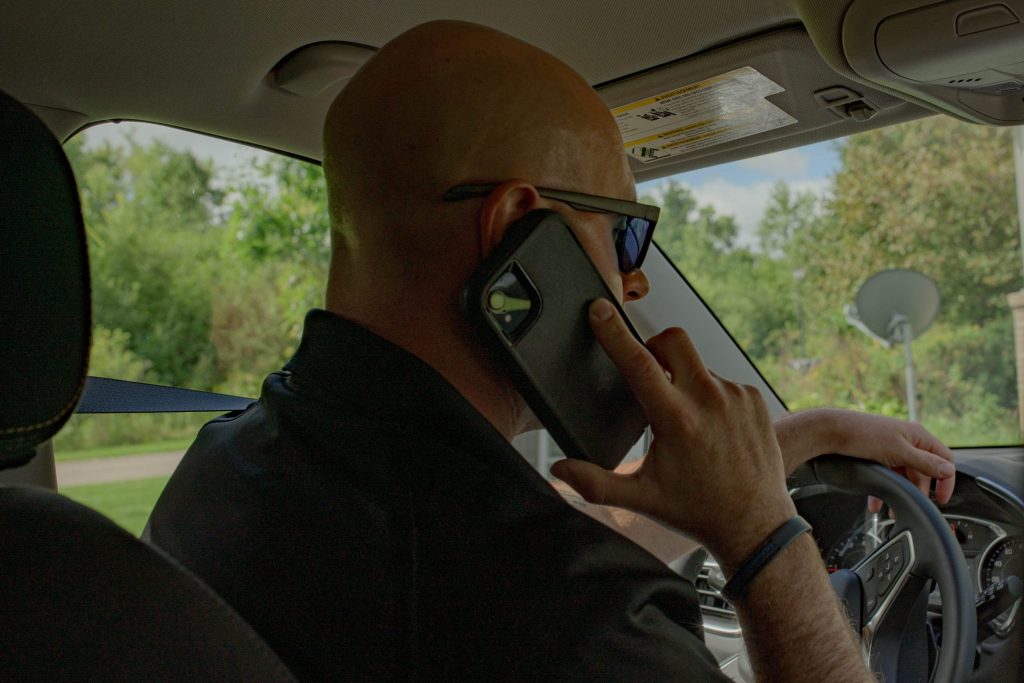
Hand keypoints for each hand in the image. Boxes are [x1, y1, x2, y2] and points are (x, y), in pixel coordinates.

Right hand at [549, 299, 794, 570]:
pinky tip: (710, 428)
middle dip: (654, 347)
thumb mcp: (641, 499)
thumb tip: (559, 469)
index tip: (600, 309)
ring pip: (698, 364)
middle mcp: (709, 401)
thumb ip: (594, 483)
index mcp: (676, 420)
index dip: (615, 333)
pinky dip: (709, 395)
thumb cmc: (696, 510)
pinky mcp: (754, 399)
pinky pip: (722, 380)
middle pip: (673, 340)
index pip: (638, 364)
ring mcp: (736, 397)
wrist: (755, 525)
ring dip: (683, 380)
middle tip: (649, 374)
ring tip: (687, 423)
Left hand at [777, 409, 955, 509]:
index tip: (941, 500)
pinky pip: (888, 475)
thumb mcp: (898, 451)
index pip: (945, 459)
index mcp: (918, 435)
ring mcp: (892, 448)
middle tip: (912, 506)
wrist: (831, 431)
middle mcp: (908, 440)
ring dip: (900, 493)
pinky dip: (884, 489)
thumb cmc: (863, 435)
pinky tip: (876, 503)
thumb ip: (924, 462)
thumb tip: (948, 470)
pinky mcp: (878, 455)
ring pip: (903, 475)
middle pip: (923, 471)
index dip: (946, 480)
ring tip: (890, 510)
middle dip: (917, 491)